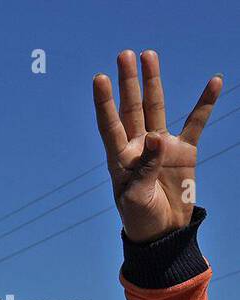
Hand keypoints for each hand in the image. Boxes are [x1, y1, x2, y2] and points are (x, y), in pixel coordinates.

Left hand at [94, 51, 221, 242]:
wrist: (162, 232)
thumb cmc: (140, 217)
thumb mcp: (136, 197)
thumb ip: (146, 167)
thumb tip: (159, 137)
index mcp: (120, 158)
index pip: (110, 124)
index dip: (104, 102)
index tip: (99, 79)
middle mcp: (138, 146)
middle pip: (131, 107)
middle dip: (128, 81)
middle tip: (124, 54)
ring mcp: (161, 146)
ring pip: (156, 106)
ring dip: (152, 82)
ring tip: (149, 56)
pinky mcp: (184, 150)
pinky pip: (196, 122)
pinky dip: (205, 103)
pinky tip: (213, 83)